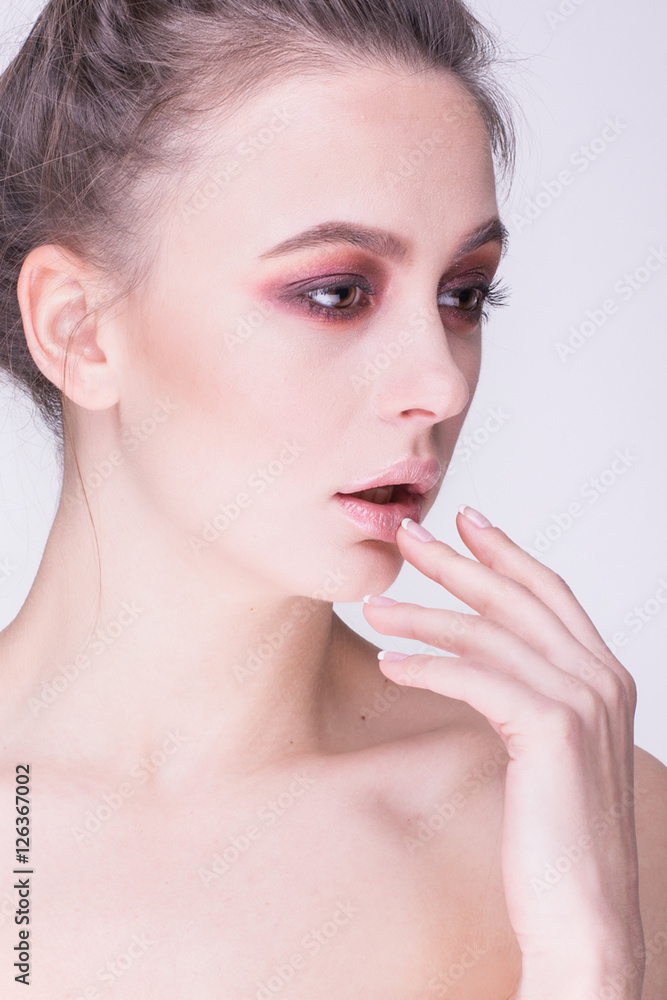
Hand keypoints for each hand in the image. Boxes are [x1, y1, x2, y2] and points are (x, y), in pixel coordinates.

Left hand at [362, 507, 644, 999]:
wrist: (585, 917)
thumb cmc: (558, 842)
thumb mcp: (550, 753)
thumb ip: (532, 698)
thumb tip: (485, 661)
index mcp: (605, 676)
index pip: (549, 594)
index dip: (506, 552)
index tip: (466, 521)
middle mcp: (601, 678)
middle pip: (516, 598)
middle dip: (458, 561)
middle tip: (408, 534)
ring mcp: (583, 700)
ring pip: (488, 635)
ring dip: (422, 614)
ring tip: (372, 604)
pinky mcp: (553, 729)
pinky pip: (475, 678)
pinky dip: (427, 665)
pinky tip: (389, 661)